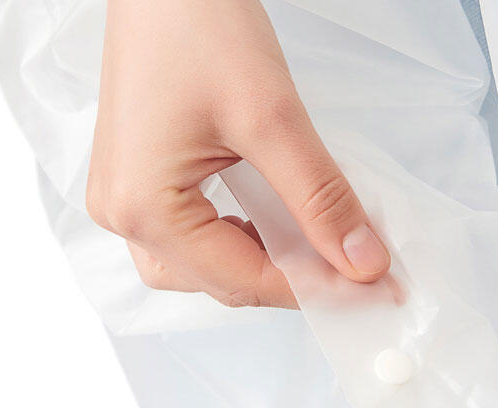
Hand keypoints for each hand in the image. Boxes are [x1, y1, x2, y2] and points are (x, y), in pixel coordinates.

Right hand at [85, 0, 389, 308]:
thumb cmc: (195, 24)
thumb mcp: (273, 119)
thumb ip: (320, 199)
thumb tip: (362, 262)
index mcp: (144, 209)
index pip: (245, 281)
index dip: (317, 291)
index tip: (373, 289)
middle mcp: (123, 214)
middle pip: (222, 283)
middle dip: (293, 281)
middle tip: (355, 269)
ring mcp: (125, 198)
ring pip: (205, 267)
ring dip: (264, 264)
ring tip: (317, 246)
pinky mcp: (138, 179)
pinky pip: (193, 236)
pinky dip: (241, 239)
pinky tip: (276, 222)